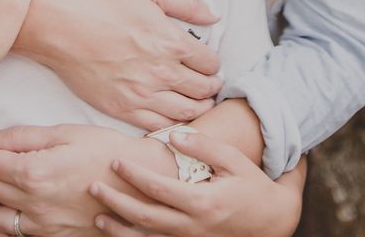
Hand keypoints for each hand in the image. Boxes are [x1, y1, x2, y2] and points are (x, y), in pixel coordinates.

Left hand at [0, 124, 153, 236]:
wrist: (137, 184)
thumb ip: (23, 137)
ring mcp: (42, 225)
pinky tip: (0, 210)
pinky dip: (0, 221)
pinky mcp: (51, 236)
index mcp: (35, 172)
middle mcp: (34, 203)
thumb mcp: (65, 133)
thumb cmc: (104, 152)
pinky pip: (13, 233)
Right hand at [24, 0, 221, 129]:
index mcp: (172, 42)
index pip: (210, 63)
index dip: (213, 63)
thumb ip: (186, 3)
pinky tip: (173, 115)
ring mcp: (143, 95)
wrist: (65, 27)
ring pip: (187, 112)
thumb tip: (214, 16)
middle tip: (209, 84)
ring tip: (198, 102)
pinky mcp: (124, 110)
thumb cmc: (105, 5)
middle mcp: (162, 72)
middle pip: (203, 90)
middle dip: (211, 87)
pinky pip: (159, 125)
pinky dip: (174, 124)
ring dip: (199, 108)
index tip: (209, 63)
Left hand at [89, 131, 303, 236]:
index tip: (116, 161)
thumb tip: (174, 136)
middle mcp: (192, 226)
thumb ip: (203, 146)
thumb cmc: (251, 185)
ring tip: (98, 217)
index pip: (159, 189)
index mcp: (202, 201)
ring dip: (120, 230)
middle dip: (117, 202)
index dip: (135, 176)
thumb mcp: (232, 160)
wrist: (271, 220)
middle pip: (146, 217)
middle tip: (93, 187)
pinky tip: (119, 232)